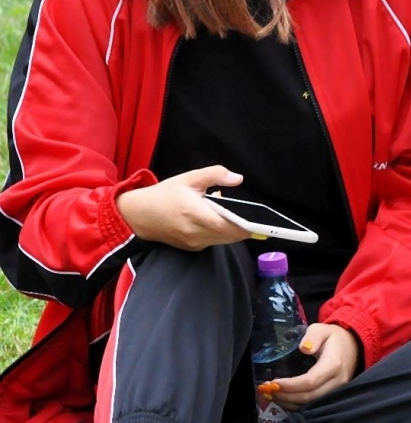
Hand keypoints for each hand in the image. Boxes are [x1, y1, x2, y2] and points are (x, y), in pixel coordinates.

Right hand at [115, 165, 250, 250]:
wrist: (138, 215)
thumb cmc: (164, 195)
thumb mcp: (189, 178)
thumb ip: (215, 175)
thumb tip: (238, 178)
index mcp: (195, 214)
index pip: (227, 226)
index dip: (245, 225)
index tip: (260, 221)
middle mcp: (195, 232)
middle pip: (229, 236)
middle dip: (243, 228)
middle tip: (253, 217)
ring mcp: (193, 243)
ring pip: (223, 240)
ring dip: (233, 231)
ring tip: (236, 216)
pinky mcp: (191, 247)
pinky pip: (213, 242)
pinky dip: (221, 233)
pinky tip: (220, 221)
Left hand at [264, 323, 360, 410]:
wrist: (353, 345)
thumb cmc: (333, 337)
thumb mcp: (322, 329)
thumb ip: (312, 336)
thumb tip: (304, 348)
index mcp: (334, 364)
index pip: (310, 381)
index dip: (290, 385)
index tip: (272, 383)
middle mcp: (337, 381)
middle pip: (308, 397)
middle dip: (285, 396)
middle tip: (265, 390)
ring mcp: (337, 391)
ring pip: (310, 405)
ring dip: (288, 402)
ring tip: (270, 394)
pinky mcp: (333, 396)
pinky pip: (313, 405)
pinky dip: (295, 404)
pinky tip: (282, 398)